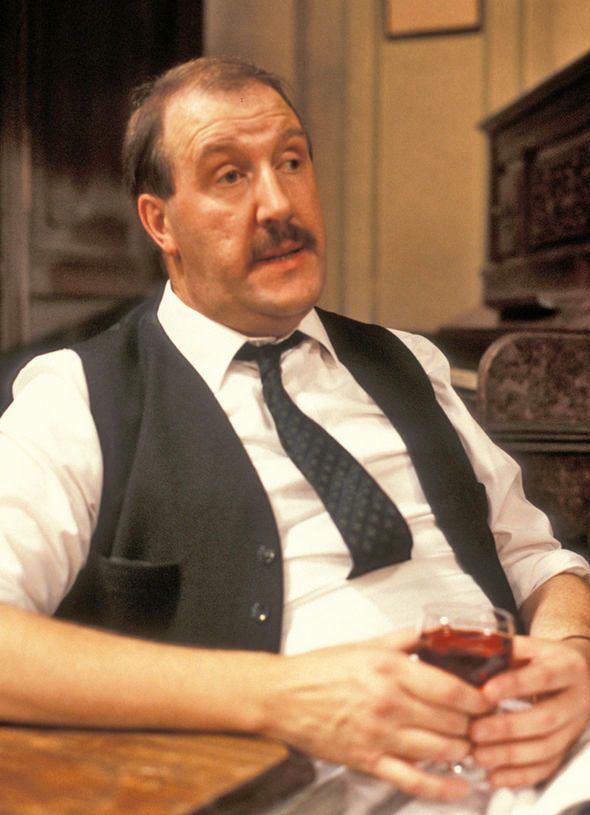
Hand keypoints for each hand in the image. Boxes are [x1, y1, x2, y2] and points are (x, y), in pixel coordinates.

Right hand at [262, 629, 491, 800]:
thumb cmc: (323, 669)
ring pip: (441, 751)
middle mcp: (390, 704)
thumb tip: (439, 633)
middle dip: (476, 725)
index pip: (453, 690)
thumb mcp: (367, 644)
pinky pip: (415, 781)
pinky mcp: (370, 762)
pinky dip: (443, 789)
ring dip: (464, 751)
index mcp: (391, 670)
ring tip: (473, 746)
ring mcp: (381, 736)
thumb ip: (407, 639)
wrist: (284, 696)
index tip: (491, 699)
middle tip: (486, 724)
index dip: (481, 698)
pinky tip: (462, 788)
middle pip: (453, 722)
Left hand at [471, 635, 589, 788]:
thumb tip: (466, 652)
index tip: (484, 692)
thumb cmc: (542, 657)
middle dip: (507, 728)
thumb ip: (503, 649)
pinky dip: (520, 776)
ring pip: (546, 748)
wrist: (578, 672)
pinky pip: (547, 767)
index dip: (514, 685)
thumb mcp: (529, 646)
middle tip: (474, 731)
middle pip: (545, 719)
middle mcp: (577, 699)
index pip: (542, 677)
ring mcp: (574, 727)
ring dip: (509, 756)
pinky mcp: (567, 747)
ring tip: (477, 755)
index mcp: (567, 666)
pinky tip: (494, 776)